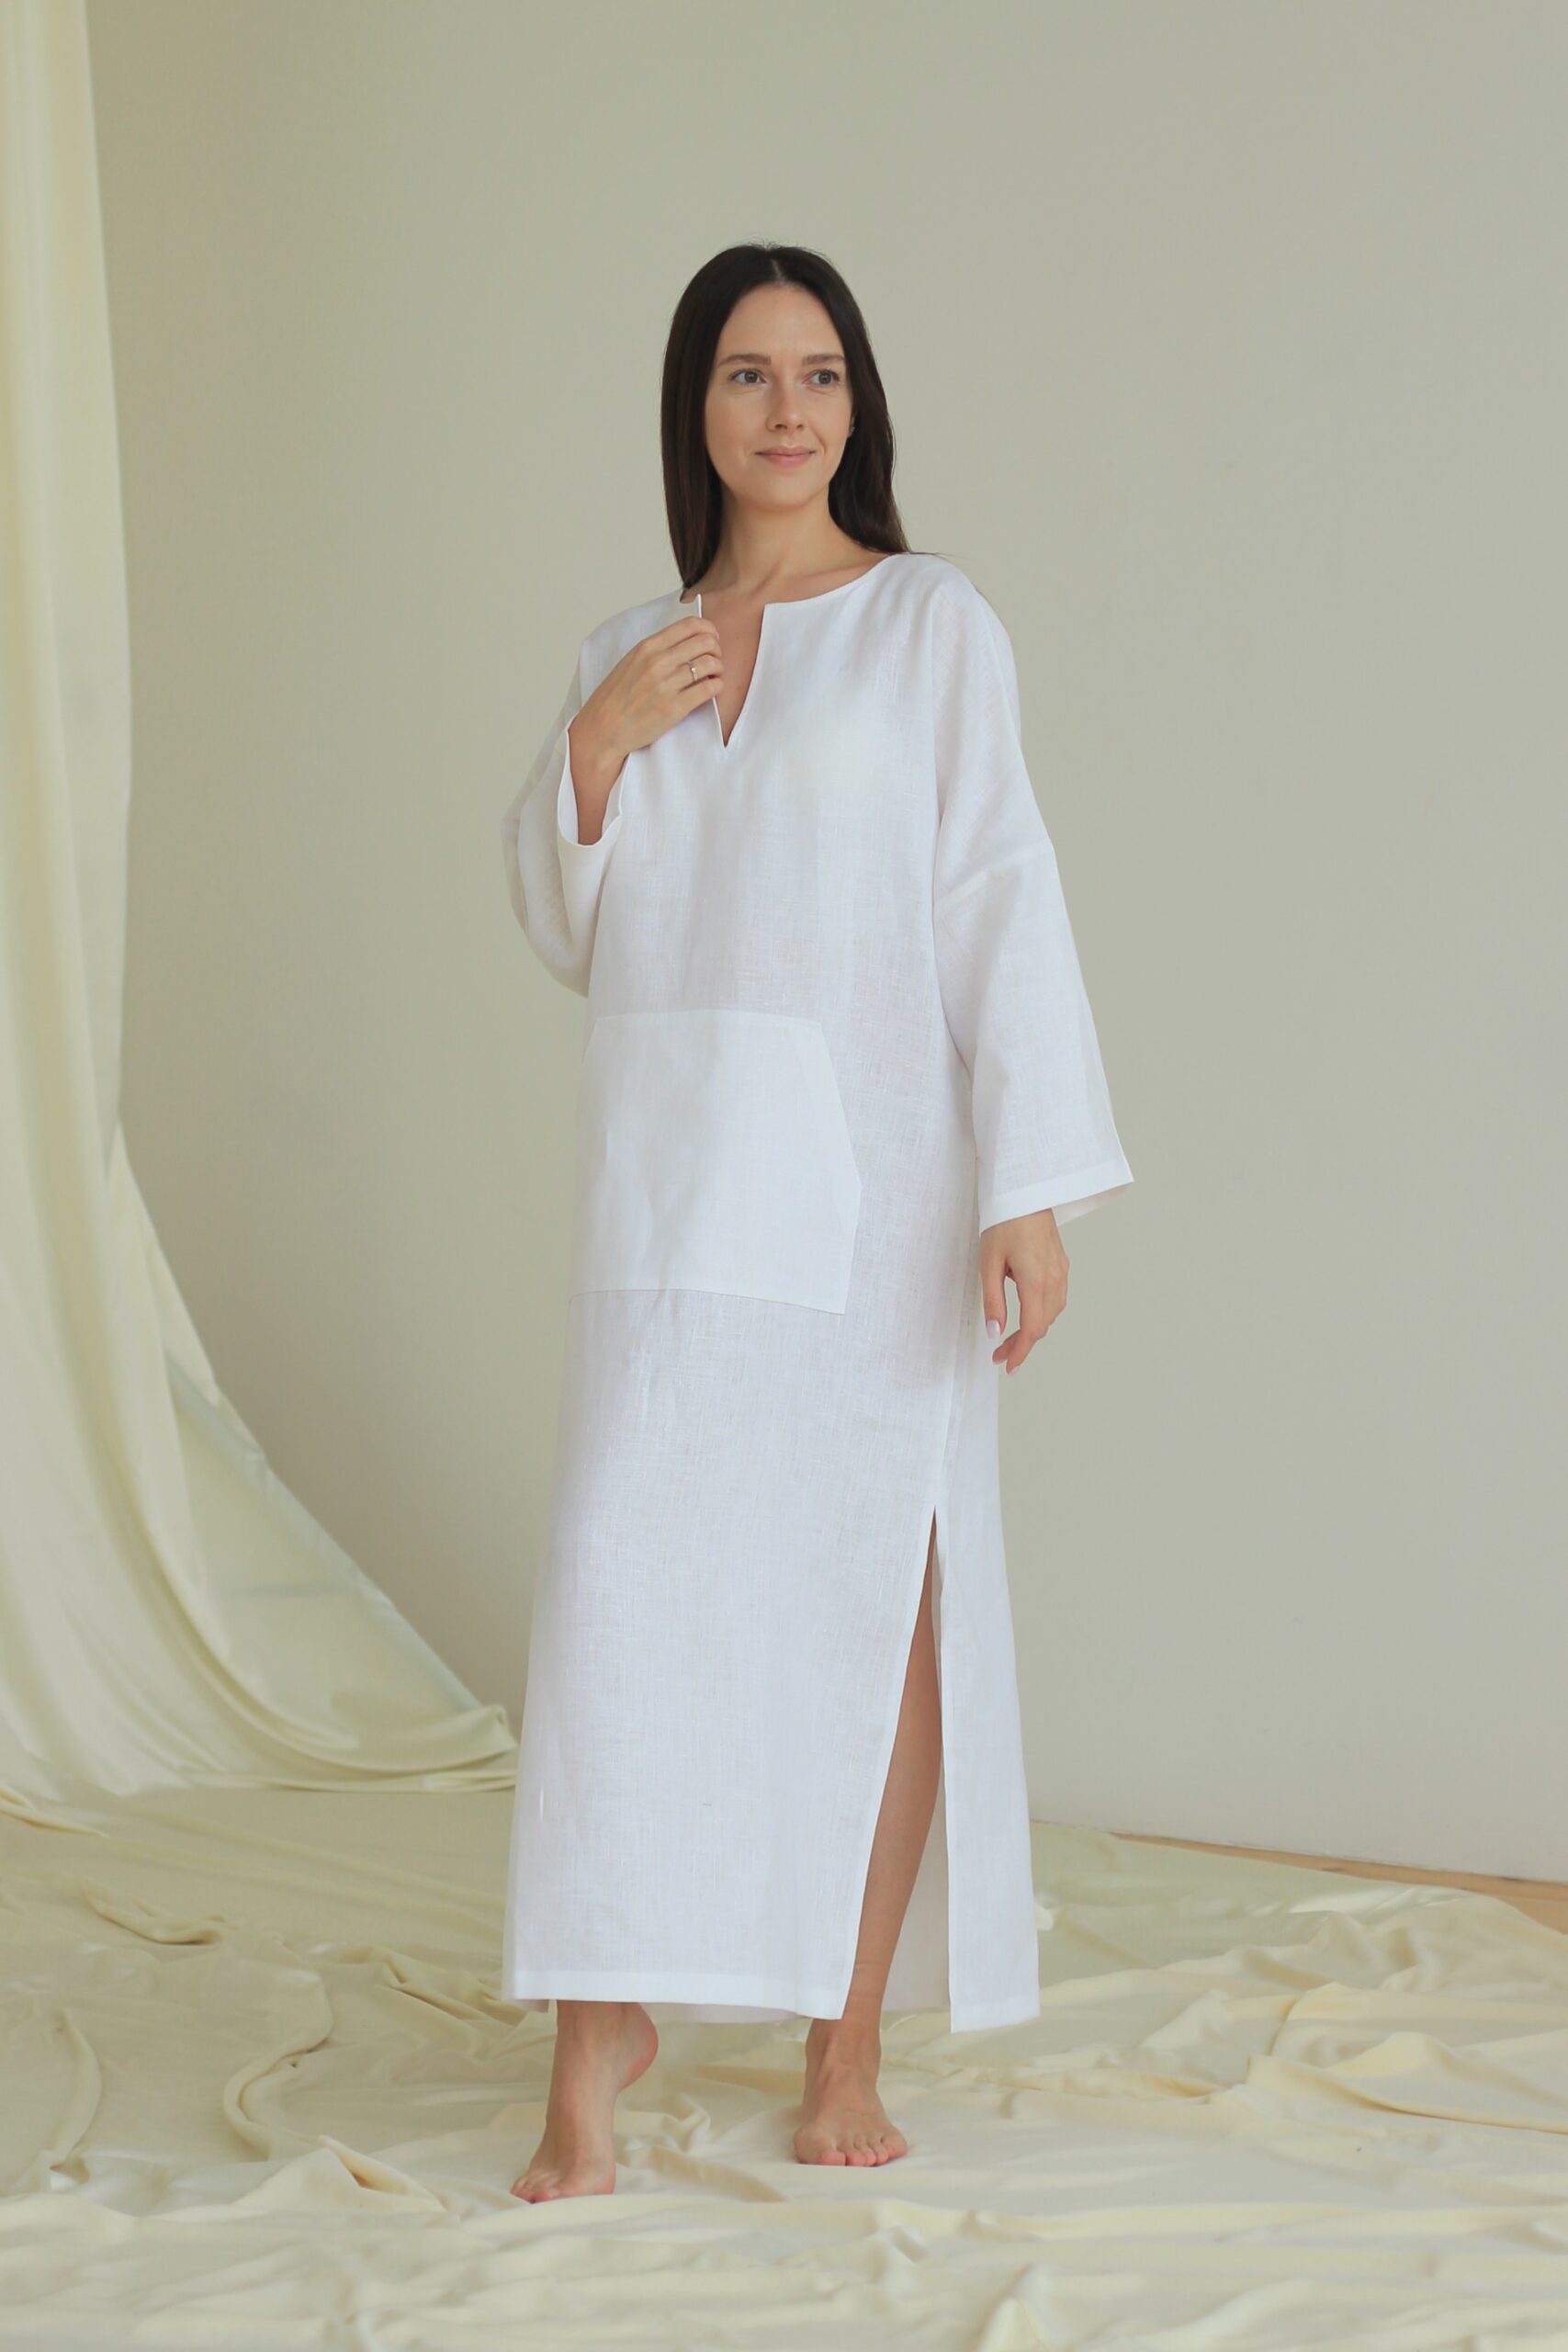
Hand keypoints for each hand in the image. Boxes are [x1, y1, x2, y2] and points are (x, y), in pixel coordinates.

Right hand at [572, 612, 722, 781]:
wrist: (603, 728)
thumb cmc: (616, 698)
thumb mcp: (631, 661)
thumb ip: (656, 650)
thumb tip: (685, 641)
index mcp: (648, 647)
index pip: (691, 625)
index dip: (709, 630)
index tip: (711, 640)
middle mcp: (658, 662)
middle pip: (705, 641)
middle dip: (717, 649)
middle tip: (714, 660)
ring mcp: (666, 685)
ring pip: (710, 664)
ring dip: (719, 669)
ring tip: (713, 676)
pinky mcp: (675, 708)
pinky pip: (709, 689)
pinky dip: (717, 686)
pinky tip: (712, 689)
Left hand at [980, 1209, 1067, 1373]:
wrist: (1025, 1193)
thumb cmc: (1003, 1224)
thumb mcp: (988, 1264)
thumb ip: (993, 1301)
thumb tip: (994, 1332)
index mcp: (1036, 1281)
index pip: (1032, 1329)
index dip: (1020, 1352)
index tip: (1006, 1366)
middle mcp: (1055, 1280)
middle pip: (1043, 1326)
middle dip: (1022, 1344)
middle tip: (999, 1353)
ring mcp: (1062, 1272)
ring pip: (1052, 1314)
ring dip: (1033, 1329)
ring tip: (1010, 1337)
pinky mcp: (1062, 1265)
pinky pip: (1057, 1299)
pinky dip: (1042, 1313)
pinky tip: (1027, 1313)